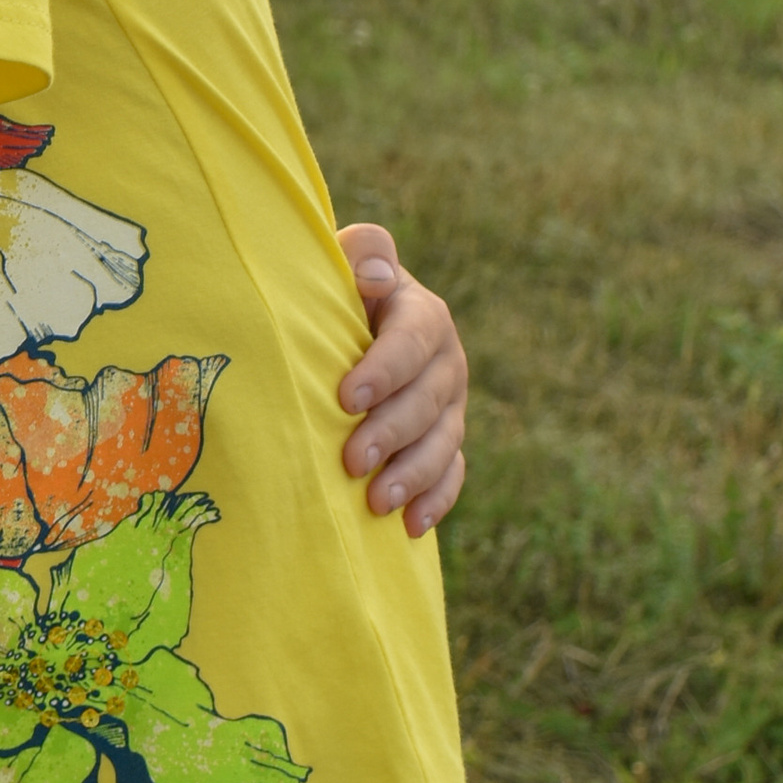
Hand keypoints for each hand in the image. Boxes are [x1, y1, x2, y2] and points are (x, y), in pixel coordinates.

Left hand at [334, 224, 466, 535]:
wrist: (340, 332)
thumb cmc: (330, 296)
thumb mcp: (340, 266)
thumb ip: (362, 255)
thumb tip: (376, 278)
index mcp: (420, 313)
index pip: (413, 338)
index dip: (385, 368)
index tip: (346, 397)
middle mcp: (443, 360)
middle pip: (429, 398)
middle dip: (392, 431)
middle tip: (352, 460)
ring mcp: (449, 405)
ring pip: (444, 441)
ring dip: (413, 474)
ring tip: (377, 502)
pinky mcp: (444, 442)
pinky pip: (452, 474)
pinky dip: (436, 500)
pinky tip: (411, 526)